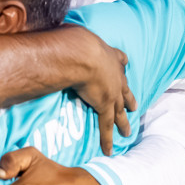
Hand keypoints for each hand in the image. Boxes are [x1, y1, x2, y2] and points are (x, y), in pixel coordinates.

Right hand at [63, 26, 133, 153]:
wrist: (83, 54)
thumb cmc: (76, 42)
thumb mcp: (74, 36)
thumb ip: (66, 38)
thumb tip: (50, 33)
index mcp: (109, 57)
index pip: (118, 61)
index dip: (120, 65)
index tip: (124, 65)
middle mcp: (115, 75)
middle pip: (124, 90)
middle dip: (129, 99)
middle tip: (134, 106)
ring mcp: (112, 92)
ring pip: (120, 111)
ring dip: (124, 122)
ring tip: (128, 132)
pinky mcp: (105, 106)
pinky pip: (106, 126)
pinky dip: (107, 139)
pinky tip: (109, 150)